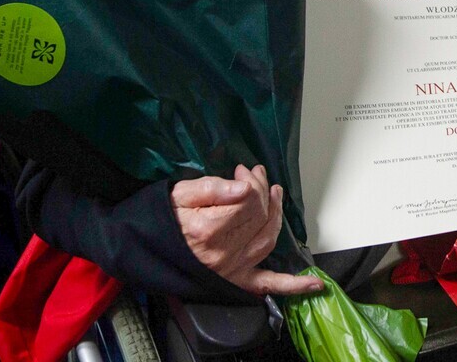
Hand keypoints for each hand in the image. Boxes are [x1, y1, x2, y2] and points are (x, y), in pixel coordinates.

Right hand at [171, 164, 322, 296]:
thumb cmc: (158, 219)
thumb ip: (212, 188)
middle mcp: (222, 253)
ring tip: (274, 195)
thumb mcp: (177, 193)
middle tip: (256, 175)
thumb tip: (242, 187)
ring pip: (268, 240)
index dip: (252, 182)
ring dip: (276, 215)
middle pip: (259, 217)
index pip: (249, 201)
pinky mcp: (235, 280)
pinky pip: (268, 285)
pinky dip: (293, 285)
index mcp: (207, 230)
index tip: (243, 171)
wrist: (141, 248)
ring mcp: (231, 269)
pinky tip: (315, 283)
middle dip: (263, 191)